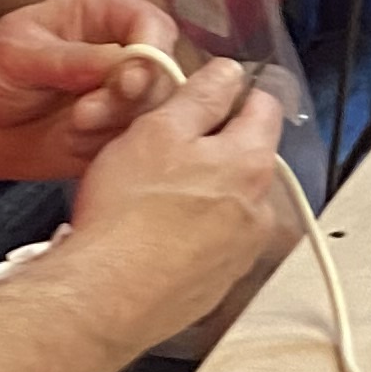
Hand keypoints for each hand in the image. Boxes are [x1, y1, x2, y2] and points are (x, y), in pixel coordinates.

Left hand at [0, 0, 184, 186]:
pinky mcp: (112, 135)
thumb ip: (70, 60)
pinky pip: (133, 147)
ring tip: (73, 126)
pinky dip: (110, 150)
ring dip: (116, 124)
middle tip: (85, 113)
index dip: (152, 50)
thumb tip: (125, 63)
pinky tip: (73, 144)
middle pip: (162, 74)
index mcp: (104, 15)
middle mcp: (121, 54)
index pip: (152, 26)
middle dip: (131, 97)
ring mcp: (120, 98)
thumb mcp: (16, 56)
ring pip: (152, 114)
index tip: (128, 77)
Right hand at [57, 59, 291, 355]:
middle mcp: (259, 210)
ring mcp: (241, 252)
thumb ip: (201, 95)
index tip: (201, 96)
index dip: (230, 93)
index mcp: (251, 163)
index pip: (264, 106)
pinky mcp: (217, 284)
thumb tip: (228, 74)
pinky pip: (210, 244)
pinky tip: (150, 235)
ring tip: (148, 197)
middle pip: (244, 157)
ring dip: (199, 194)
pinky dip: (187, 234)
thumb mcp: (157, 129)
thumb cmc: (127, 216)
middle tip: (159, 149)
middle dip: (210, 147)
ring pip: (227, 203)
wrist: (106, 297)